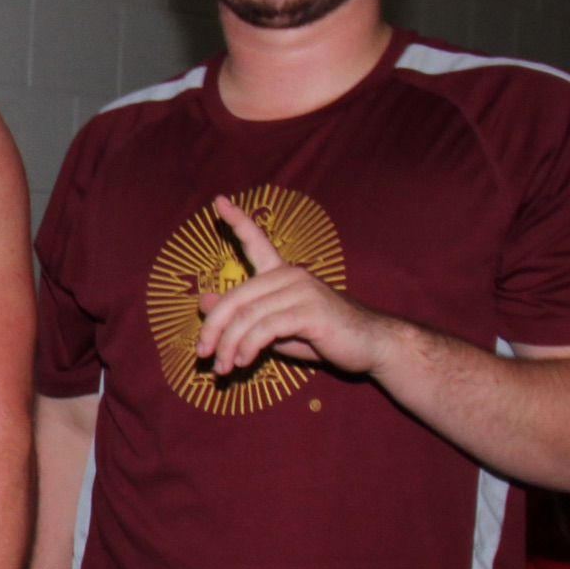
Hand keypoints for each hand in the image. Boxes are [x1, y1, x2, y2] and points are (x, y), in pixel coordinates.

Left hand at [194, 196, 390, 377]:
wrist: (369, 345)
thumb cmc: (320, 336)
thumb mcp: (274, 326)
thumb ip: (244, 313)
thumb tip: (204, 300)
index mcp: (282, 273)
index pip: (256, 242)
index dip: (237, 221)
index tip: (219, 200)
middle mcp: (290, 275)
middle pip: (235, 298)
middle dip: (213, 329)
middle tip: (201, 354)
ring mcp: (301, 291)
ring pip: (247, 316)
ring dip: (229, 346)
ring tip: (222, 368)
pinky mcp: (310, 312)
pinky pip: (265, 328)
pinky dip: (249, 347)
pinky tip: (245, 361)